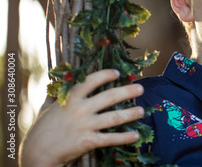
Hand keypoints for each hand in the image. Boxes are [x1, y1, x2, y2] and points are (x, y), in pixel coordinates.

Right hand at [19, 69, 144, 166]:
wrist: (36, 153)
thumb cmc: (42, 129)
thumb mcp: (48, 107)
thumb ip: (57, 95)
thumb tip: (60, 82)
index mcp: (70, 98)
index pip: (91, 81)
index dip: (105, 75)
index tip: (117, 72)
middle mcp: (80, 109)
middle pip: (109, 97)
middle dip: (127, 91)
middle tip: (140, 88)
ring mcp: (85, 125)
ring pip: (113, 118)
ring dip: (130, 114)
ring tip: (141, 111)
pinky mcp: (87, 141)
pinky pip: (110, 138)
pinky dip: (124, 137)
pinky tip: (135, 135)